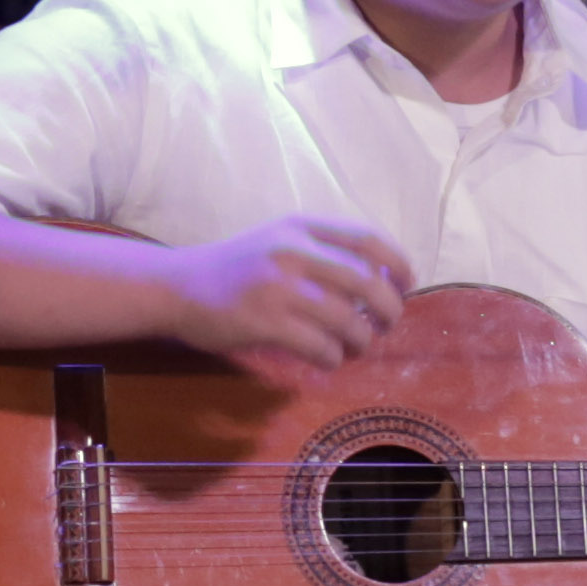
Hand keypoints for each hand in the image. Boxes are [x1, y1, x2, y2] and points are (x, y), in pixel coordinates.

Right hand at [165, 215, 413, 374]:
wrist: (179, 286)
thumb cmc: (237, 267)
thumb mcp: (279, 240)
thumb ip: (323, 250)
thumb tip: (380, 281)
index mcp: (301, 227)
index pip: (368, 239)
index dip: (398, 263)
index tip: (407, 284)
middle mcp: (293, 251)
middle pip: (367, 282)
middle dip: (389, 309)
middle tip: (387, 324)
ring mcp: (278, 287)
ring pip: (348, 320)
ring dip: (361, 340)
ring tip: (355, 346)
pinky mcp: (264, 322)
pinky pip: (319, 346)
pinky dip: (332, 358)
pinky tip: (326, 359)